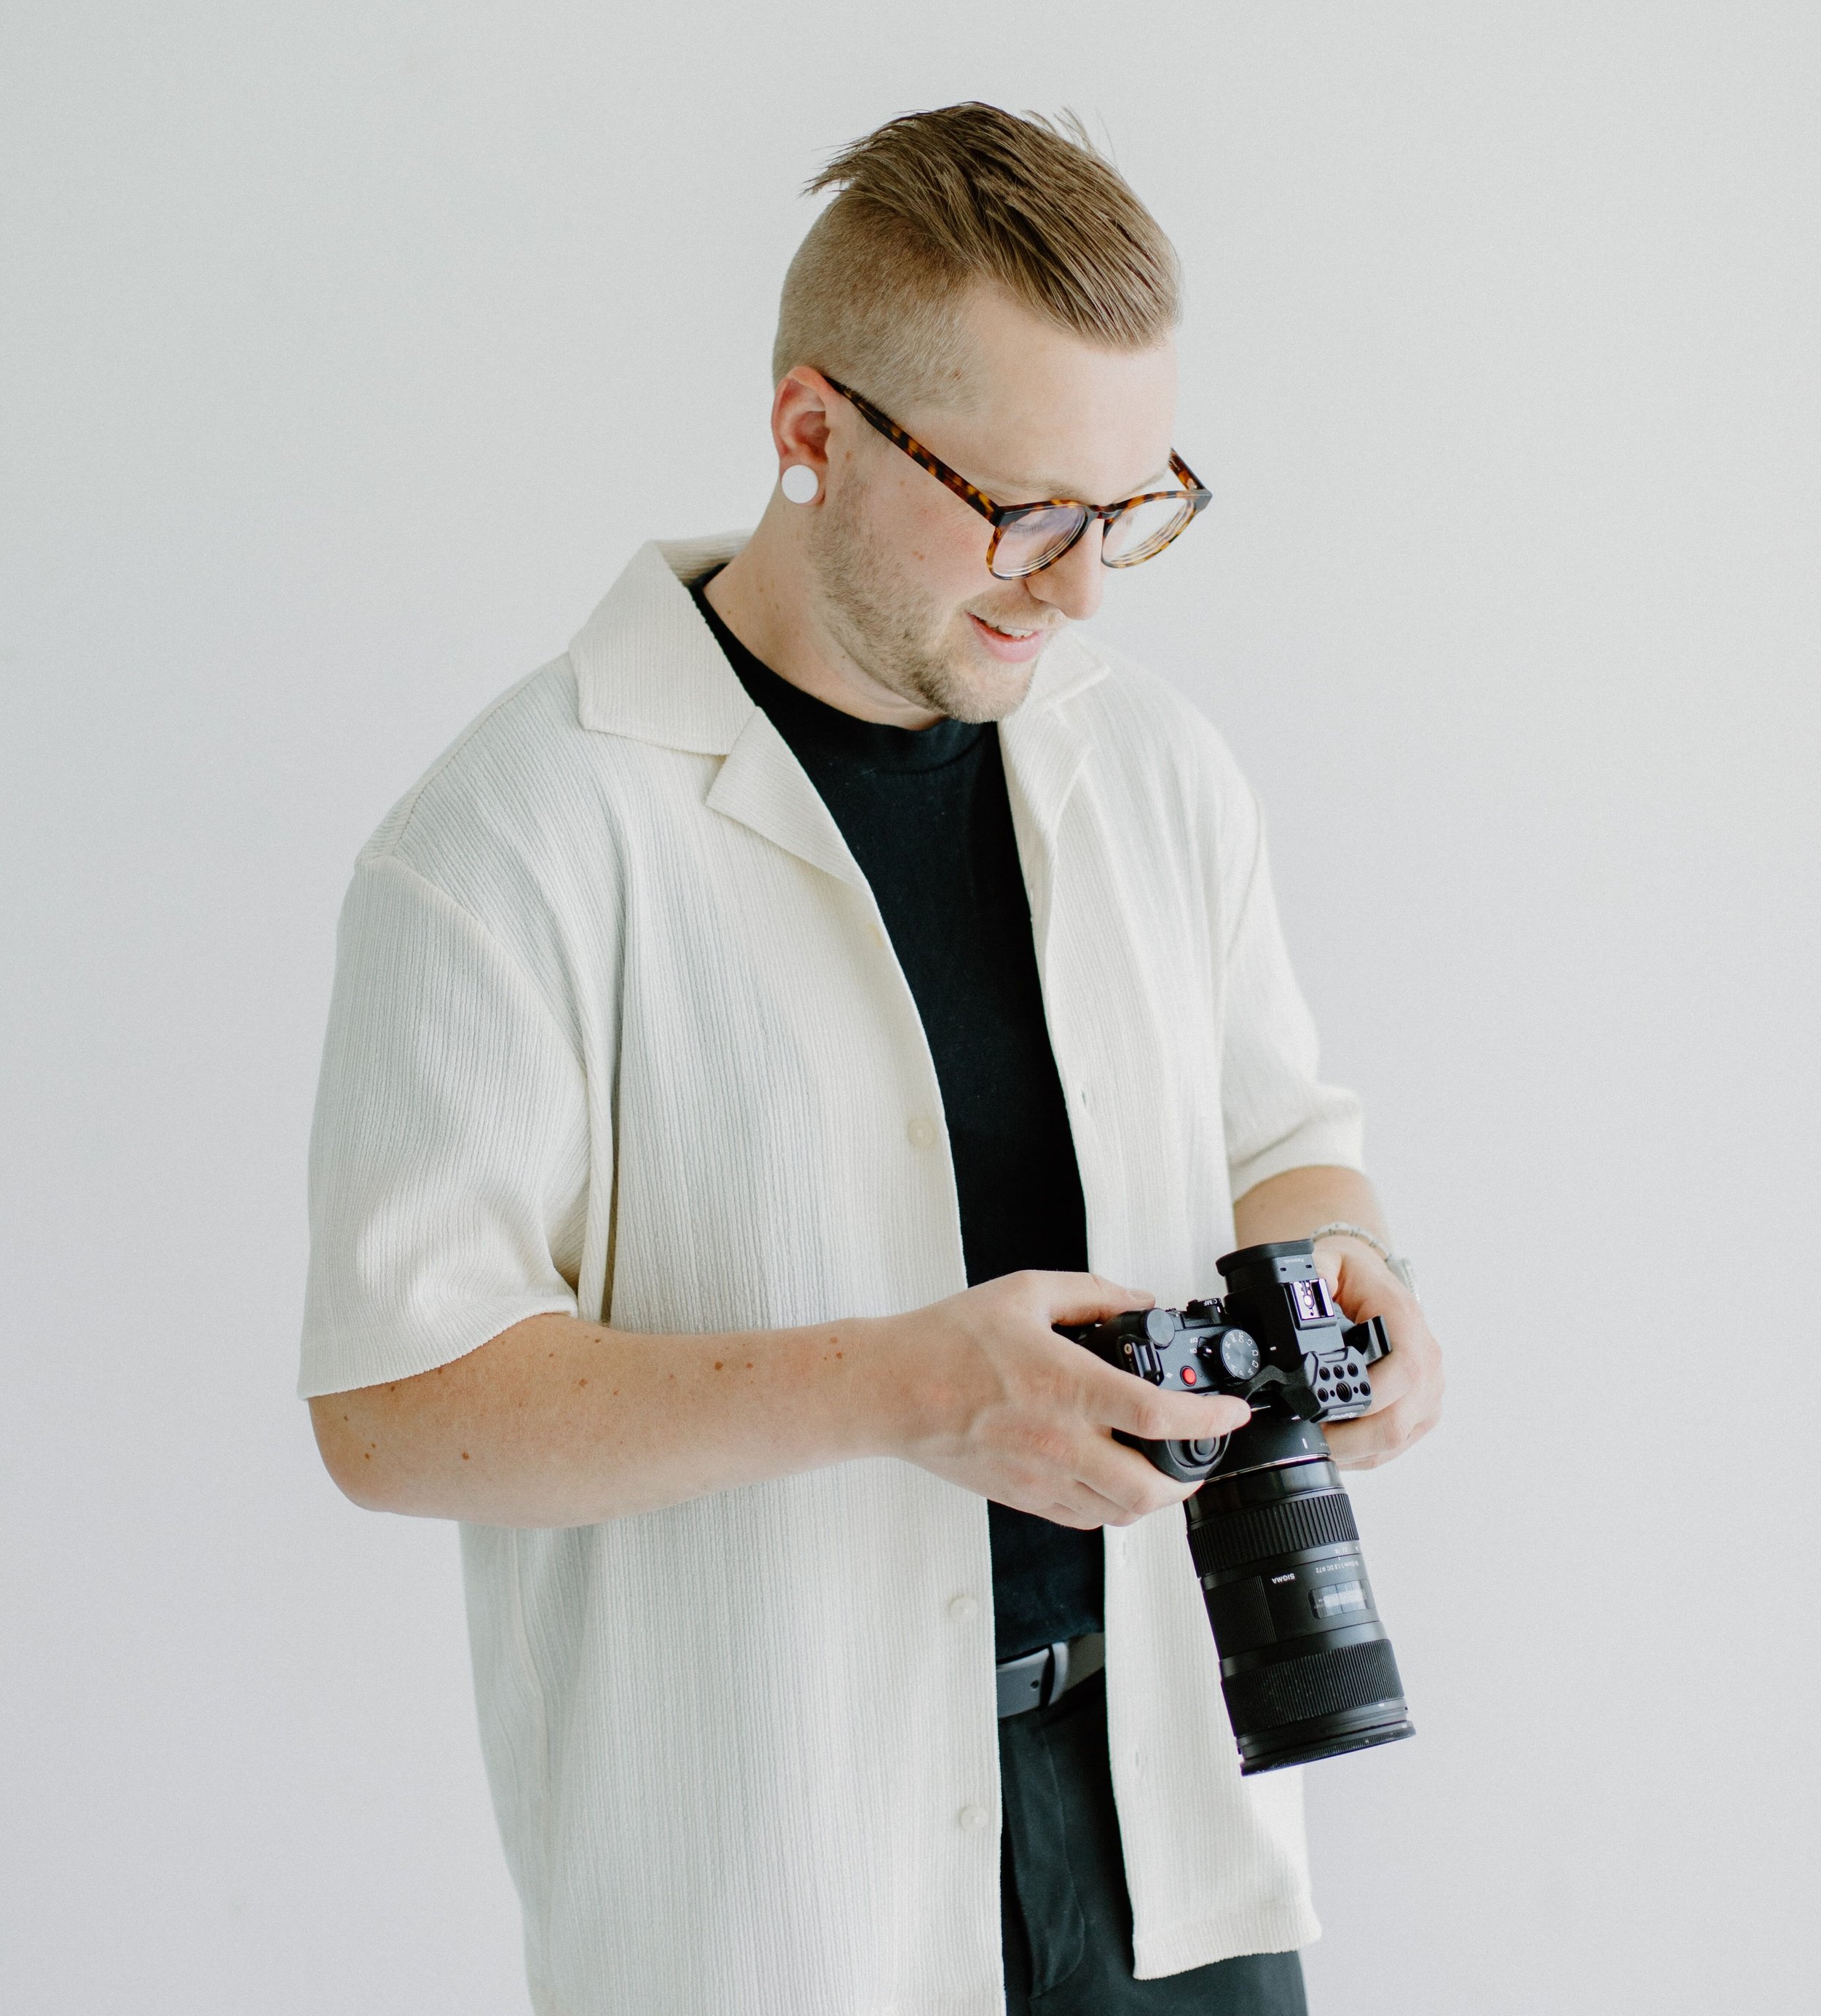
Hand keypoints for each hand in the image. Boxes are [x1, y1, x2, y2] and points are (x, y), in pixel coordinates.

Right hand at [885, 1270, 1251, 1528]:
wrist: (891, 1390)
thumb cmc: (948, 1342)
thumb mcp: (1027, 1292)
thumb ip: (1092, 1293)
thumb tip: (1139, 1299)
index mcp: (1067, 1386)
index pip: (1158, 1417)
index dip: (1210, 1419)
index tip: (1233, 1412)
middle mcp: (1060, 1441)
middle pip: (1150, 1489)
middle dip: (1191, 1478)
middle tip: (1202, 1453)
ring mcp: (1040, 1478)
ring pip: (1119, 1513)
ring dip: (1152, 1497)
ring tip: (1161, 1469)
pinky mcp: (1021, 1497)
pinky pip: (1083, 1520)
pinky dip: (1110, 1507)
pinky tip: (1110, 1479)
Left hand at [1312, 1241, 1444, 1469]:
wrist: (1371, 1282)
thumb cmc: (1352, 1275)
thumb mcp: (1328, 1259)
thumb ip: (1313, 1274)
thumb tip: (1300, 1294)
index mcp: (1407, 1324)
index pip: (1403, 1372)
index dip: (1366, 1400)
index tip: (1322, 1412)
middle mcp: (1427, 1361)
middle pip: (1397, 1420)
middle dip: (1350, 1438)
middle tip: (1310, 1437)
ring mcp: (1427, 1390)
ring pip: (1395, 1440)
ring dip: (1354, 1449)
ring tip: (1318, 1443)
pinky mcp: (1421, 1410)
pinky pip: (1395, 1444)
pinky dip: (1364, 1451)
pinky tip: (1337, 1445)